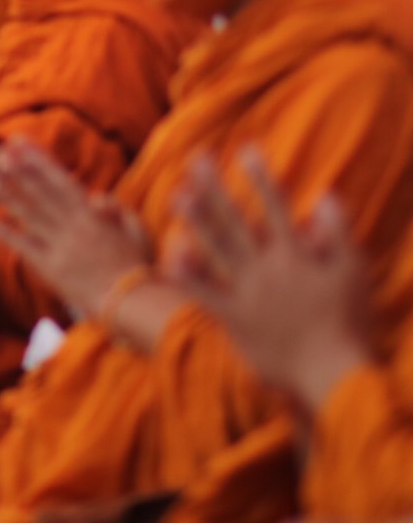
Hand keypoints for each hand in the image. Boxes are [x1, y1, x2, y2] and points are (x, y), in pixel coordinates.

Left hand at [0, 137, 150, 318]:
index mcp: (92, 214)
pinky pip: (19, 245)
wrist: (133, 303)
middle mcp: (71, 225)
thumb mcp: (137, 230)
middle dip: (17, 170)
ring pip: (25, 213)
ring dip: (0, 192)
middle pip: (38, 192)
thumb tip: (96, 195)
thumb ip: (117, 209)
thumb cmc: (139, 267)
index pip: (60, 179)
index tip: (19, 141)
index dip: (38, 159)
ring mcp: (57, 245)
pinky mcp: (48, 267)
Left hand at [166, 148, 371, 411]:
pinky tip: (169, 255)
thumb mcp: (353, 273)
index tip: (246, 148)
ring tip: (176, 194)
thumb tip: (327, 194)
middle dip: (216, 187)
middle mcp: (267, 268)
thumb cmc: (348, 323)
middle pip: (237, 221)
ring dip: (196, 221)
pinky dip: (188, 276)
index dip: (261, 177)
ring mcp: (247, 292)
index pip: (276, 207)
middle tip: (196, 159)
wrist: (332, 373)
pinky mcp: (234, 318)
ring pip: (217, 250)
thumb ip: (339, 232)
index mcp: (295, 255)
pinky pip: (206, 294)